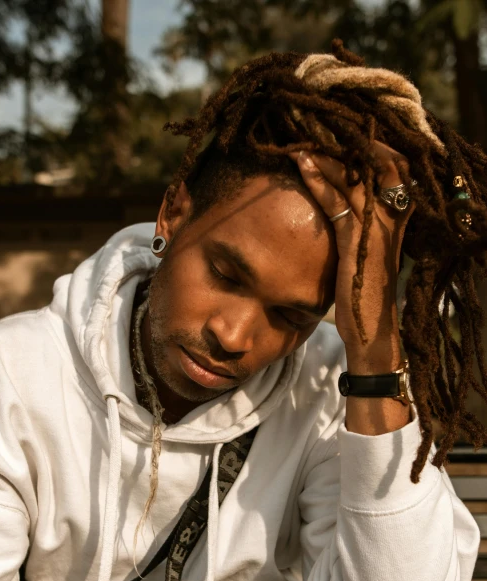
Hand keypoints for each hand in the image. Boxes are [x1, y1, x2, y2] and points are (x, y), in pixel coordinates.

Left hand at [290, 142, 414, 371]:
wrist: (371, 329)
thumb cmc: (365, 292)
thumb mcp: (365, 252)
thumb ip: (359, 226)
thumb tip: (340, 203)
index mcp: (398, 217)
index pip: (394, 166)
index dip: (371, 145)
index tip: (342, 132)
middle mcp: (394, 218)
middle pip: (380, 162)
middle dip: (351, 142)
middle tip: (320, 128)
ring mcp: (378, 230)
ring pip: (358, 178)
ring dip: (328, 156)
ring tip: (303, 141)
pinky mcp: (359, 244)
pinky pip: (339, 204)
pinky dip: (320, 181)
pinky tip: (303, 166)